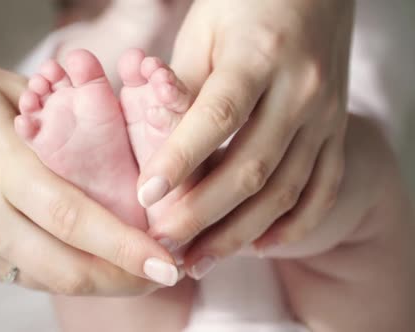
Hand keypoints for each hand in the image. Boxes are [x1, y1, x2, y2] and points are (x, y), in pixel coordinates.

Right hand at [0, 49, 176, 294]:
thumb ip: (51, 116)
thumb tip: (97, 136)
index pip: (74, 216)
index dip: (126, 246)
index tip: (166, 262)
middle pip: (65, 268)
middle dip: (122, 280)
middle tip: (161, 273)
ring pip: (43, 279)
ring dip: (93, 280)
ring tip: (128, 270)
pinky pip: (16, 273)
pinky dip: (54, 271)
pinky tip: (77, 259)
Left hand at [137, 0, 353, 266]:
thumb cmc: (243, 5)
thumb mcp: (202, 32)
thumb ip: (185, 88)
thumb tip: (160, 145)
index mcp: (258, 57)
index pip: (216, 118)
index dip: (179, 160)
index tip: (144, 195)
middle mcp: (299, 90)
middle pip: (251, 167)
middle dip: (202, 213)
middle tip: (163, 242)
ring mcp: (325, 116)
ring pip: (285, 189)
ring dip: (239, 233)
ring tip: (199, 260)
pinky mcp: (337, 131)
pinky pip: (323, 188)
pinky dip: (294, 225)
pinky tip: (260, 247)